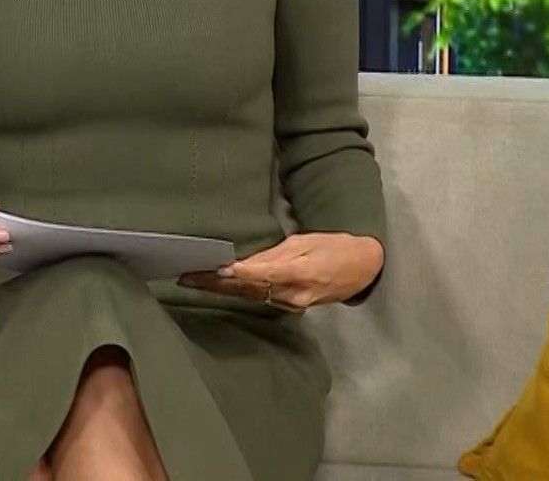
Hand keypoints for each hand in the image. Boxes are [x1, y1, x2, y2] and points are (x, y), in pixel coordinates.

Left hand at [178, 232, 382, 311]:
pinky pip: (260, 299)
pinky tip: (220, 286)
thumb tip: (246, 262)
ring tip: (193, 281)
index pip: (261, 275)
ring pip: (250, 296)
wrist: (362, 268)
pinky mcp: (290, 307)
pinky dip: (238, 292)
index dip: (236, 273)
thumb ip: (276, 254)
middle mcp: (293, 295)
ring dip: (222, 289)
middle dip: (216, 284)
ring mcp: (292, 304)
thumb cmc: (334, 247)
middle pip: (248, 290)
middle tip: (186, 277)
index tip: (214, 269)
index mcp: (299, 273)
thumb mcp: (306, 241)